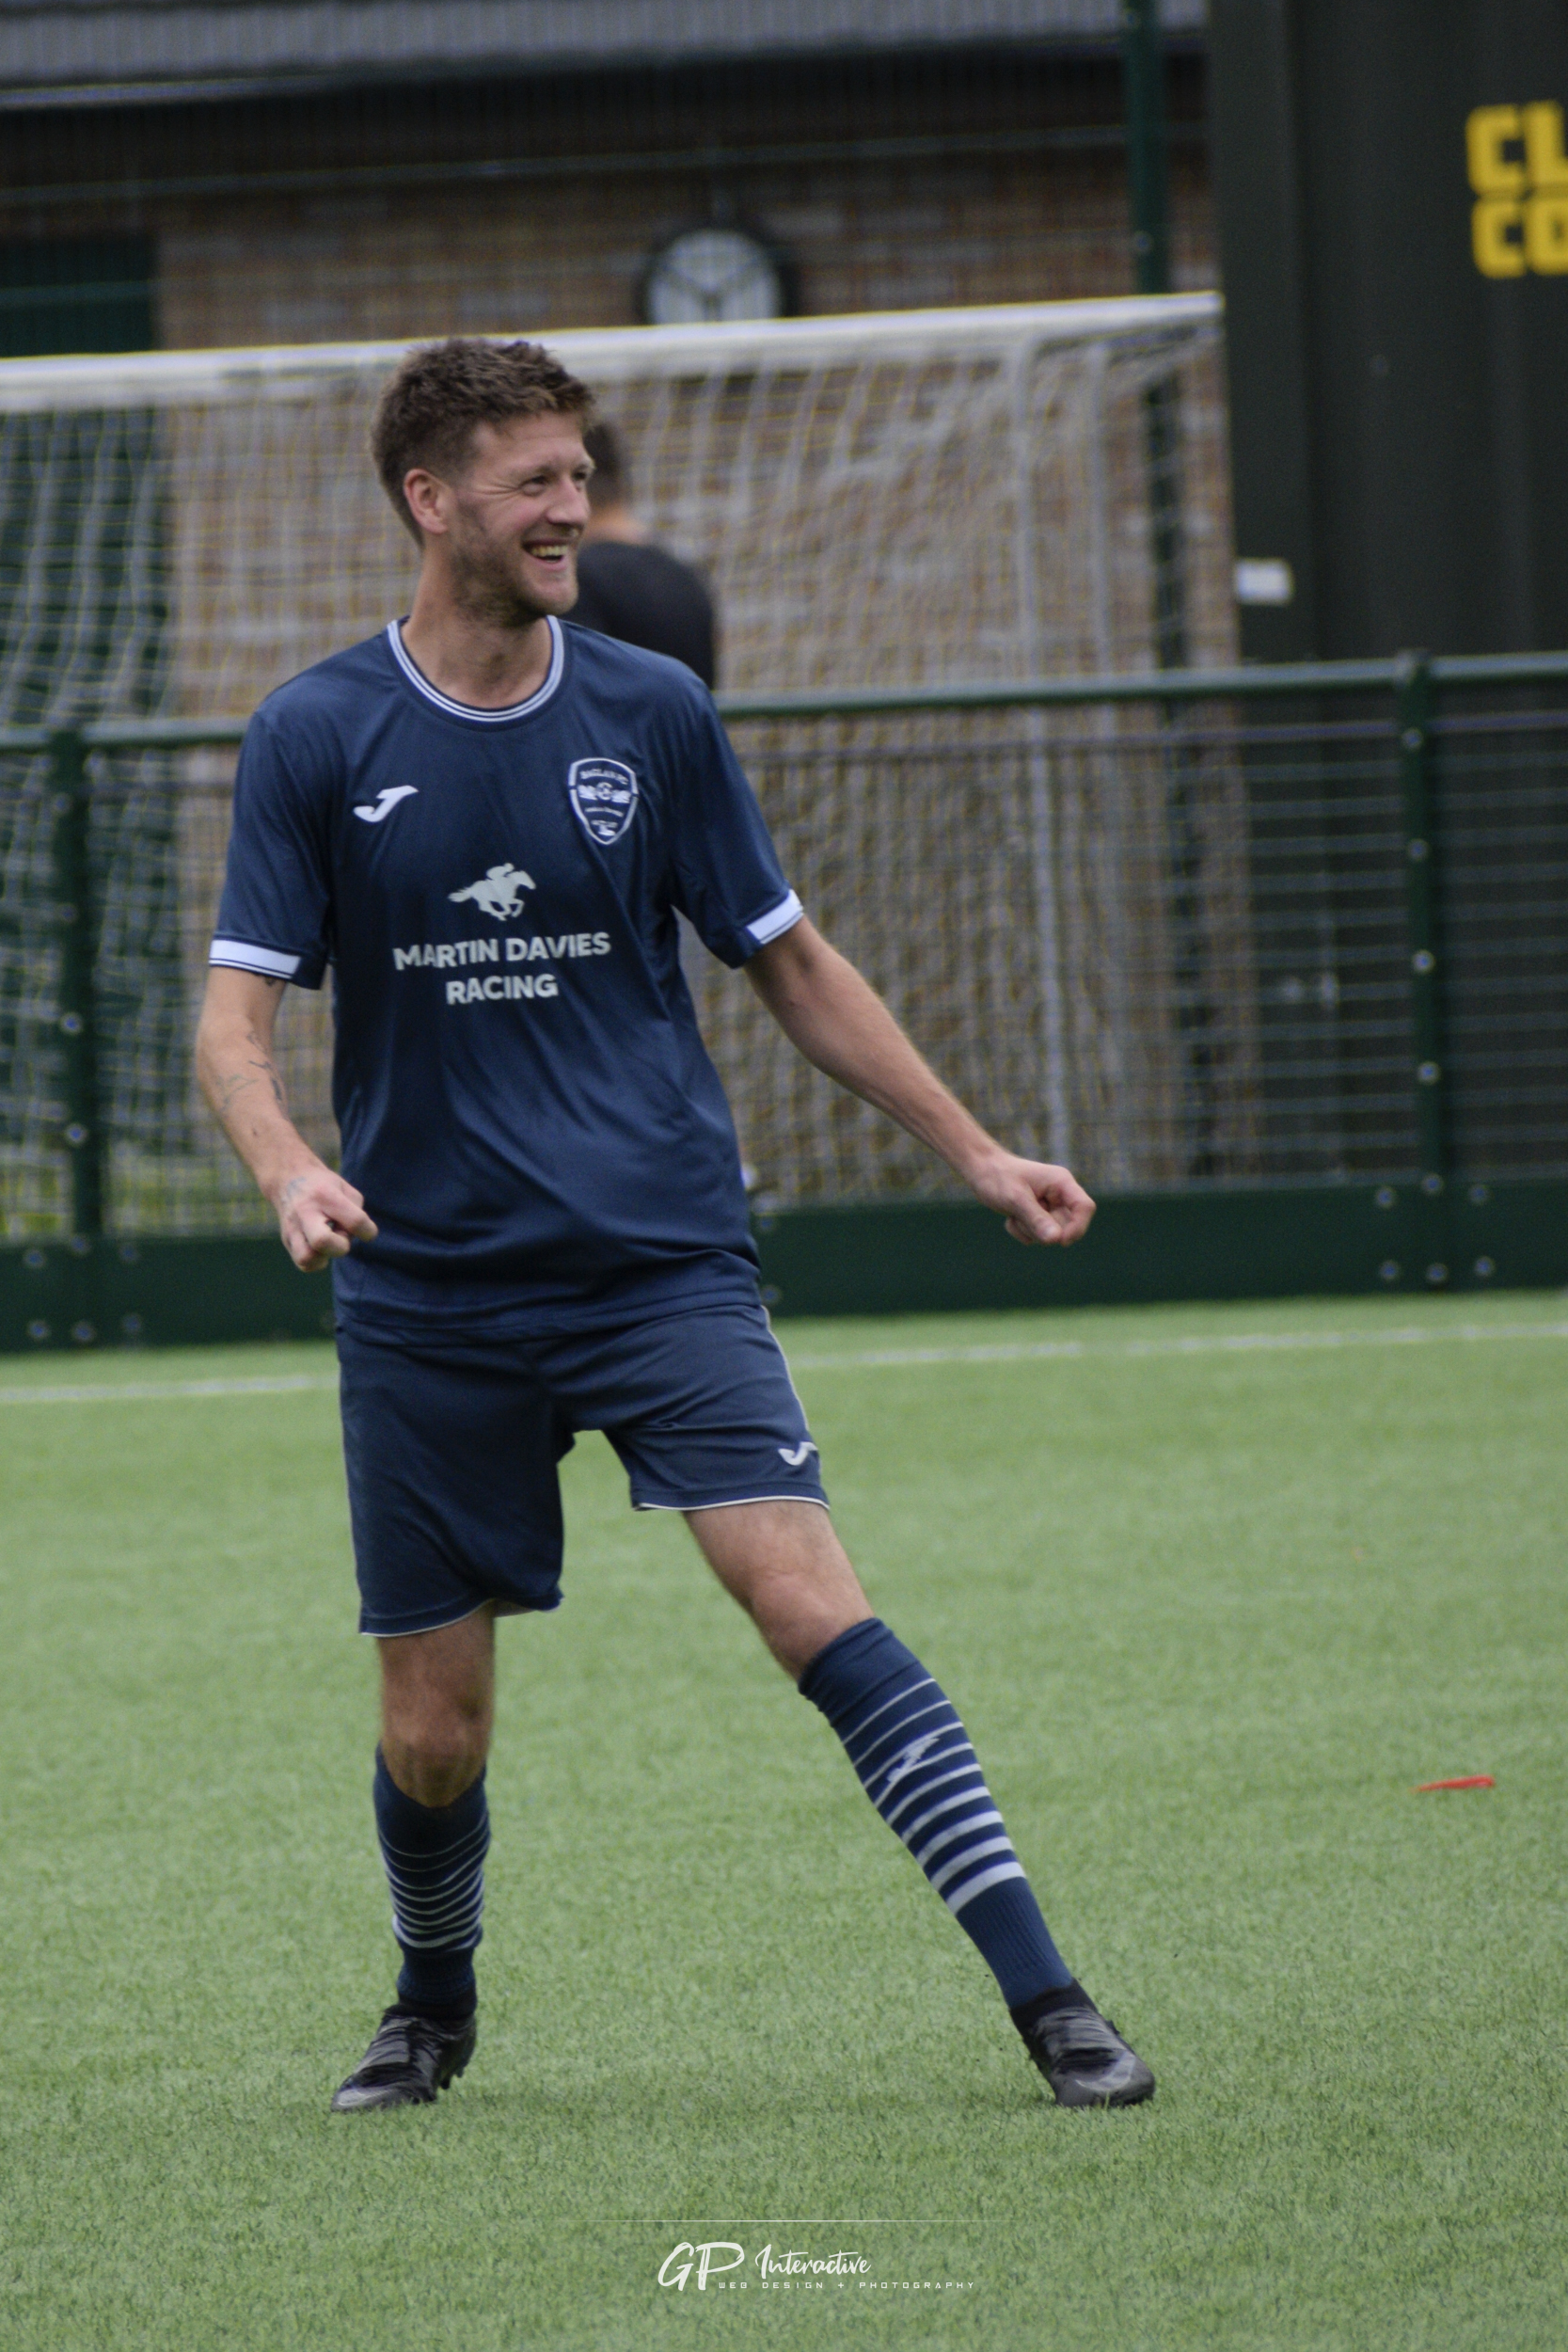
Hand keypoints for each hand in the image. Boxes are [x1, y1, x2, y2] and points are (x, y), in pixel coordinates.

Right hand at [271, 1160, 378, 1271]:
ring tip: (329, 1244)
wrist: (288, 1178)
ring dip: (325, 1257)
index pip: (355, 1221)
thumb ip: (356, 1214)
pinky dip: (316, 1262)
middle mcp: (305, 1211)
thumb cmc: (325, 1186)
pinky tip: (320, 1249)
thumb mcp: (346, 1189)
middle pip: (322, 1241)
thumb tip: (349, 1240)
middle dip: (340, 1246)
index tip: (366, 1230)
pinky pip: (303, 1263)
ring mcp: (292, 1227)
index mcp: (325, 1195)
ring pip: (306, 1258)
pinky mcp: (286, 1239)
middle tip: (341, 1236)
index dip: (367, 1231)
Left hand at [965, 1151, 1094, 1246]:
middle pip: (1067, 1225)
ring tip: (1013, 1211)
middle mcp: (1059, 1195)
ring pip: (1050, 1234)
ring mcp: (1049, 1206)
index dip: (1079, 1227)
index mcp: (1061, 1182)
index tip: (1062, 1241)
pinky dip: (1021, 1230)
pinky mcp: (1038, 1216)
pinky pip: (1036, 1236)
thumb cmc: (998, 1177)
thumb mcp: (1015, 1198)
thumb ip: (1036, 1219)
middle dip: (1042, 1228)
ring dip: (1028, 1229)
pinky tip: (1010, 1215)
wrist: (980, 1170)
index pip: (1085, 1207)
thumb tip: (1056, 1240)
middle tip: (1020, 1215)